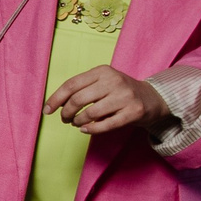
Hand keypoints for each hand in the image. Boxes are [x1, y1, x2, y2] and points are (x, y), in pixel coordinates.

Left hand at [46, 64, 169, 135]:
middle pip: (78, 100)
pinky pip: (105, 125)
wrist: (152, 98)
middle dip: (66, 113)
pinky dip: (91, 129)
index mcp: (103, 71)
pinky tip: (85, 129)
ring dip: (78, 122)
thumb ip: (81, 88)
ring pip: (90, 114)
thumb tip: (55, 104)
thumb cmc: (119, 91)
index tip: (47, 110)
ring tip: (76, 123)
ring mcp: (125, 97)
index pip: (71, 85)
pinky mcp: (134, 112)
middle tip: (65, 119)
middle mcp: (114, 81)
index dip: (56, 99)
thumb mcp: (102, 82)